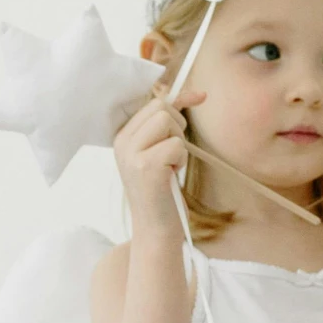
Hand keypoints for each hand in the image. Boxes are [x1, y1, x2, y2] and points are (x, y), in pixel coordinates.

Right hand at [112, 80, 207, 235]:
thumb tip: (196, 93)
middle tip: (173, 153)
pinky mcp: (146, 166)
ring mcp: (132, 154)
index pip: (152, 101)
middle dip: (178, 126)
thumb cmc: (162, 191)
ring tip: (169, 166)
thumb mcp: (159, 152)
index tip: (201, 97)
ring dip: (178, 143)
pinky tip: (170, 176)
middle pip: (161, 107)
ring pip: (168, 121)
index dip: (179, 99)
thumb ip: (167, 125)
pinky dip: (181, 160)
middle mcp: (122, 142)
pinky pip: (177, 144)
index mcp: (121, 137)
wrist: (155, 229)